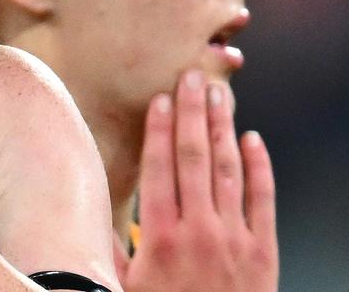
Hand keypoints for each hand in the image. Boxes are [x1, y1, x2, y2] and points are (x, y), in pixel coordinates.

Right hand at [120, 70, 278, 291]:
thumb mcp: (121, 285)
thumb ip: (107, 246)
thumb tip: (85, 208)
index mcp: (160, 238)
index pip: (160, 168)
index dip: (160, 130)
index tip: (161, 98)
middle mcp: (198, 232)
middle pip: (194, 159)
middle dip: (192, 114)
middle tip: (192, 77)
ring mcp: (234, 240)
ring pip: (227, 171)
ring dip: (222, 129)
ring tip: (219, 95)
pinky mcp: (263, 253)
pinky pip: (262, 201)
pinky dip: (260, 167)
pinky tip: (252, 140)